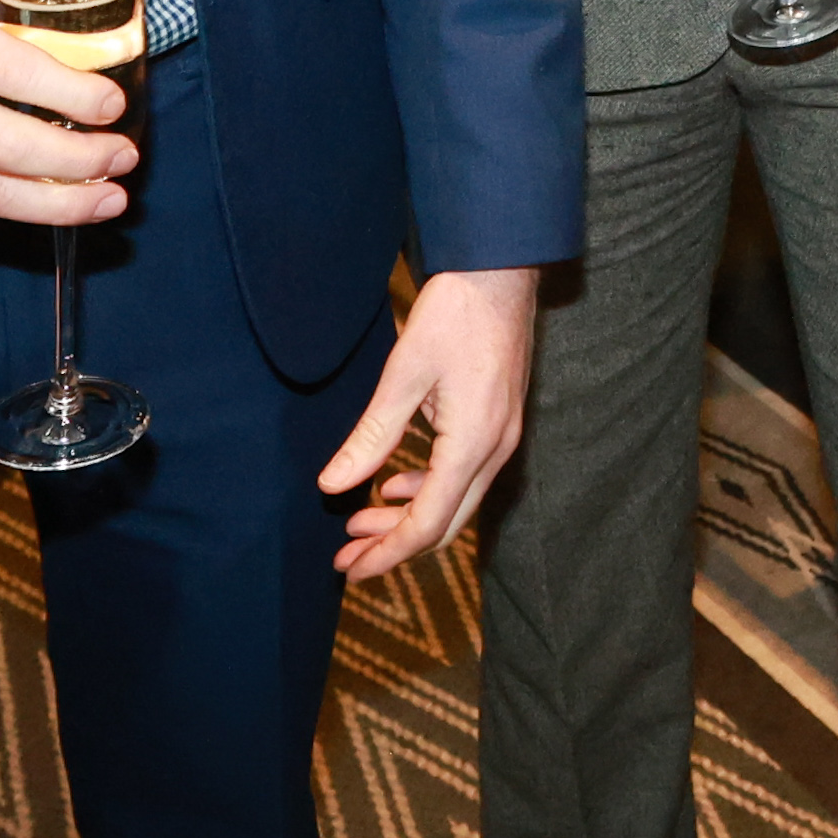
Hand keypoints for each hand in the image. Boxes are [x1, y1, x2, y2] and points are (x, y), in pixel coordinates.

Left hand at [323, 265, 540, 576]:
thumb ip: (372, 437)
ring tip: (360, 518)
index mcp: (473, 442)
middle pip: (447, 523)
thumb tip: (333, 485)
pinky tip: (397, 481)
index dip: (387, 552)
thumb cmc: (454, 313)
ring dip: (409, 516)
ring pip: (457, 501)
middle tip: (346, 554)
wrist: (502, 270)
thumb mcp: (403, 375)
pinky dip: (429, 489)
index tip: (348, 567)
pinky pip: (465, 475)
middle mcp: (497, 448)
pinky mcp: (500, 421)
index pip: (429, 522)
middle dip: (394, 544)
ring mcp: (504, 435)